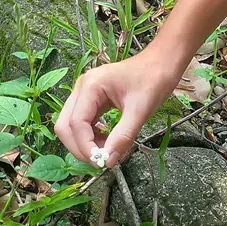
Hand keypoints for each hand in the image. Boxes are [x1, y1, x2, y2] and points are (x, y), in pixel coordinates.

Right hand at [55, 49, 180, 166]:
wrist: (161, 63)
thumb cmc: (153, 80)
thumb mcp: (140, 110)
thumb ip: (123, 136)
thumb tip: (108, 161)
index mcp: (91, 85)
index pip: (76, 123)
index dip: (85, 146)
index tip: (101, 162)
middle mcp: (81, 88)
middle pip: (65, 125)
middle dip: (79, 147)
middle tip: (101, 160)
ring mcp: (84, 93)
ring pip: (70, 125)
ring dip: (83, 143)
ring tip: (106, 151)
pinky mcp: (91, 99)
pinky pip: (81, 122)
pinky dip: (90, 136)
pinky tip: (106, 141)